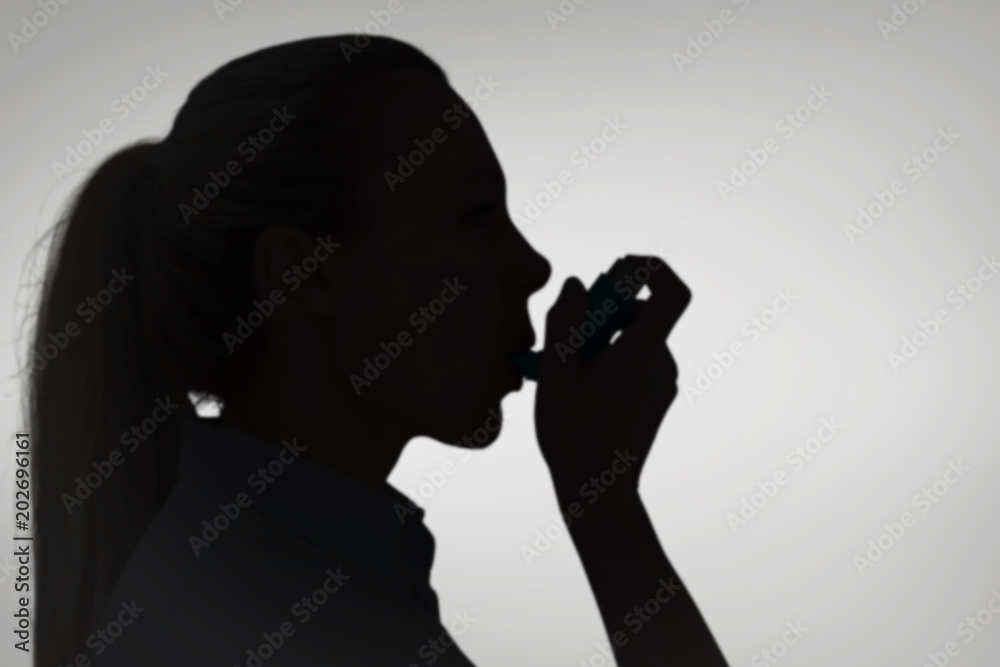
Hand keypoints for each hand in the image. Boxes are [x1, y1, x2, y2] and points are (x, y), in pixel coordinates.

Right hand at [534, 255, 689, 499]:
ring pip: (635, 340)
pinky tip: (577, 387)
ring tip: (563, 368)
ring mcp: (662, 384)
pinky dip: (610, 361)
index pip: (672, 292)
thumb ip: (565, 322)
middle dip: (605, 311)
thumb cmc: (574, 436)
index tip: (619, 270)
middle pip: (643, 314)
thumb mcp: (556, 373)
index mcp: (642, 353)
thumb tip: (576, 286)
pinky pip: (636, 363)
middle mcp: (662, 364)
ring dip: (602, 340)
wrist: (598, 495)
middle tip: (567, 330)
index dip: (651, 270)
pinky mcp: (656, 399)